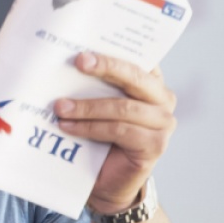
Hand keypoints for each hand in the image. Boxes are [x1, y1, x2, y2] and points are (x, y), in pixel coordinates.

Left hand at [55, 51, 176, 213]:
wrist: (107, 181)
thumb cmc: (99, 136)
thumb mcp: (95, 103)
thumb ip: (91, 83)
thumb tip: (61, 60)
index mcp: (150, 81)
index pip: (136, 56)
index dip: (114, 48)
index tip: (89, 41)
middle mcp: (162, 98)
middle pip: (135, 76)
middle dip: (106, 66)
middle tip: (78, 61)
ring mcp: (163, 123)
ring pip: (123, 107)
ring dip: (88, 106)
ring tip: (60, 107)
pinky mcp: (155, 145)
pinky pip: (120, 130)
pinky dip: (90, 127)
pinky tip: (68, 127)